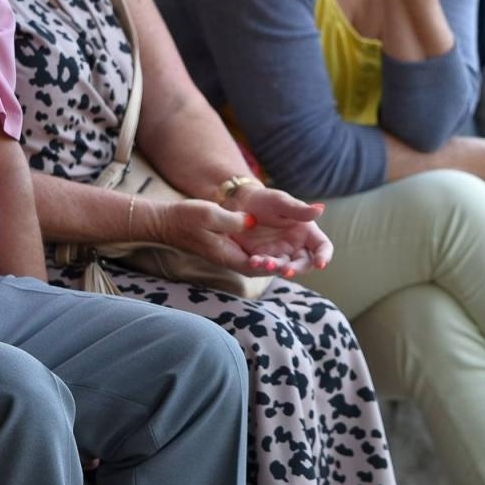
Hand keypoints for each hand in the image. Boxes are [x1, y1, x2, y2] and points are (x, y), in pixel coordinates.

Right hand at [150, 195, 328, 277]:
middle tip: (313, 261)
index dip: (280, 266)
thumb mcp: (208, 215)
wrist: (171, 221)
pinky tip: (291, 244)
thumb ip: (231, 221)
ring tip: (309, 255)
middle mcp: (235, 260)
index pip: (259, 268)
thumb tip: (252, 222)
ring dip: (286, 260)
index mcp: (230, 256)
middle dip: (290, 266)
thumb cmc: (187, 219)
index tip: (296, 263)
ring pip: (267, 263)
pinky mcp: (237, 249)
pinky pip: (261, 255)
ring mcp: (236, 256)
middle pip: (268, 270)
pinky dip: (276, 252)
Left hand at [227, 183, 333, 274]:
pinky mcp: (264, 258)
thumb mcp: (281, 202)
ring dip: (276, 268)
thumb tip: (320, 209)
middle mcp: (296, 246)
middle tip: (287, 271)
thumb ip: (300, 210)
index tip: (320, 264)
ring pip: (284, 267)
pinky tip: (253, 260)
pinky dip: (260, 265)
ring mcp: (280, 254)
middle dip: (297, 269)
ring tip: (265, 263)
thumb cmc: (265, 200)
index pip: (322, 246)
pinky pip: (265, 266)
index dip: (324, 256)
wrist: (240, 204)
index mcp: (306, 231)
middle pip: (305, 263)